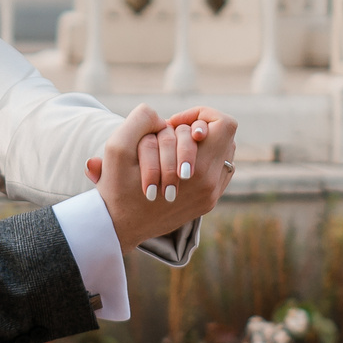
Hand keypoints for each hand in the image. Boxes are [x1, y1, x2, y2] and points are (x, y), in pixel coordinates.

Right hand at [86, 108, 239, 208]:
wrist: (118, 227)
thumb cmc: (116, 187)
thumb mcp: (119, 147)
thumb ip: (143, 119)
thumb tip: (166, 117)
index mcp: (196, 170)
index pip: (224, 125)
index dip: (199, 115)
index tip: (172, 125)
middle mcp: (210, 184)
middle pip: (225, 137)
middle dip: (197, 129)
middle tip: (170, 139)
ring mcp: (212, 195)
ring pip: (224, 152)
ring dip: (201, 145)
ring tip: (172, 153)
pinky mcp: (208, 203)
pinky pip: (220, 169)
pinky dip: (204, 161)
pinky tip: (178, 165)